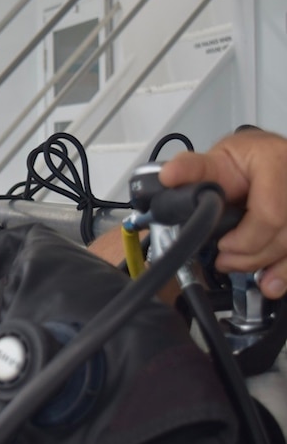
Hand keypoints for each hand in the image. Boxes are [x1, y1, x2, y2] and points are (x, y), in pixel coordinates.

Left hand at [159, 127, 286, 298]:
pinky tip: (271, 285)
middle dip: (249, 256)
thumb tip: (168, 176)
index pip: (270, 213)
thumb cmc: (241, 160)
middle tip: (223, 261)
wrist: (263, 159)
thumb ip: (192, 169)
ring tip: (234, 266)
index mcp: (276, 163)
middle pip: (283, 236)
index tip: (222, 245)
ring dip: (263, 265)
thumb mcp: (215, 159)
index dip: (245, 238)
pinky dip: (283, 272)